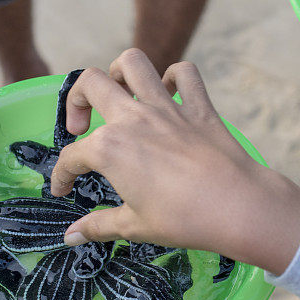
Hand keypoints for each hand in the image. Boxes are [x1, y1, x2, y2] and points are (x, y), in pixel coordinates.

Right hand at [51, 49, 299, 274]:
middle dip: (76, 101)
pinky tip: (170, 93)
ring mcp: (167, 107)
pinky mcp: (199, 106)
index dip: (62, 175)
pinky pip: (186, 73)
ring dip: (119, 72)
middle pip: (90, 84)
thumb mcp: (134, 226)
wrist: (237, 206)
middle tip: (81, 127)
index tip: (63, 190)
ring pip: (134, 63)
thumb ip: (97, 226)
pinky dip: (175, 77)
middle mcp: (132, 118)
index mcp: (110, 148)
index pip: (72, 156)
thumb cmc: (182, 219)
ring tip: (119, 94)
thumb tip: (70, 237)